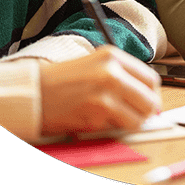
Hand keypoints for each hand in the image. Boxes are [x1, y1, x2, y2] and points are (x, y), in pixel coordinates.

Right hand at [38, 46, 161, 136]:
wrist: (34, 92)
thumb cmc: (62, 81)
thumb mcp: (95, 65)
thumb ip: (121, 76)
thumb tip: (149, 96)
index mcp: (112, 55)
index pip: (150, 78)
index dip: (151, 94)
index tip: (147, 102)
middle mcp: (112, 71)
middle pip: (149, 99)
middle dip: (145, 112)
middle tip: (136, 116)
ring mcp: (105, 92)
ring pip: (138, 117)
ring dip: (130, 123)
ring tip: (113, 118)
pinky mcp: (97, 112)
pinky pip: (120, 127)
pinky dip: (112, 129)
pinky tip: (96, 120)